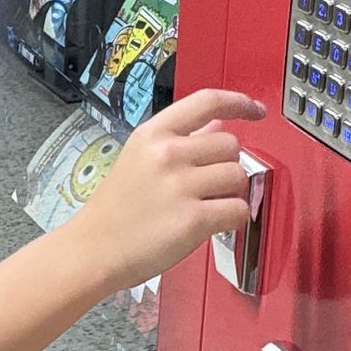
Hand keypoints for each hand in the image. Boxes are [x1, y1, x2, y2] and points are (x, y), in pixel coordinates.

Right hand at [61, 89, 265, 288]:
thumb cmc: (116, 208)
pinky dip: (233, 219)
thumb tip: (218, 123)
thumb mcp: (138, 158)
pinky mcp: (193, 219)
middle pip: (230, 144)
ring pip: (239, 176)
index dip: (239, 102)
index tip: (255, 111)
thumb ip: (180, 139)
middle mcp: (167, 154)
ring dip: (231, 192)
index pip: (207, 102)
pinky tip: (211, 223)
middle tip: (206, 185)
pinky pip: (239, 210)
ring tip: (205, 205)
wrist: (94, 249)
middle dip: (226, 164)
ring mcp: (181, 186)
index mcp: (152, 134)